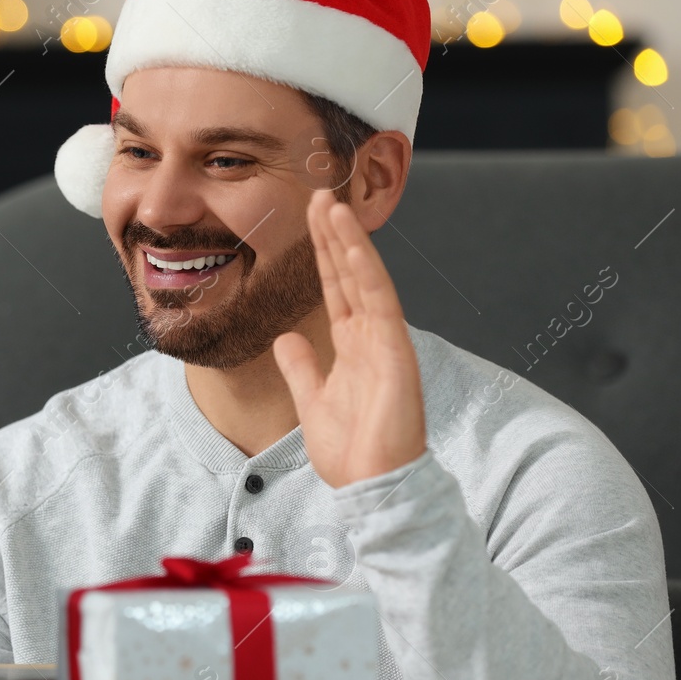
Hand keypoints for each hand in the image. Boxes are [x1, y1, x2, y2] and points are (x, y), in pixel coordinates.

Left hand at [273, 189, 426, 488]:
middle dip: (334, 235)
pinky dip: (365, 269)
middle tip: (318, 194)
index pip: (335, 288)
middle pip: (350, 274)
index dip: (322, 253)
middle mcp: (371, 337)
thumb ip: (301, 367)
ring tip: (330, 204)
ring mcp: (386, 341)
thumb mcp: (312, 401)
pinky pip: (380, 301)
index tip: (310, 218)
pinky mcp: (395, 351)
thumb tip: (285, 338)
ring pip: (366, 279)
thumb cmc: (350, 452)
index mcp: (353, 346)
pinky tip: (350, 242)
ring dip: (348, 240)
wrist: (371, 486)